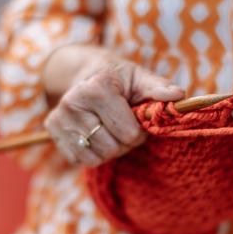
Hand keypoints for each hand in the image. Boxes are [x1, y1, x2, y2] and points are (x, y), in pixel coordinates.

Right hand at [44, 48, 184, 166]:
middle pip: (112, 148)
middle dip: (125, 143)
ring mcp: (59, 118)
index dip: (140, 132)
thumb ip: (159, 88)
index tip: (138, 119)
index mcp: (97, 88)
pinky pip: (80, 159)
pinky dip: (93, 152)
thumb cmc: (119, 78)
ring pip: (96, 157)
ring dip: (110, 150)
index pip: (128, 133)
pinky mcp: (52, 131)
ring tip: (111, 130)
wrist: (86, 73)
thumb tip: (180, 96)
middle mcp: (73, 103)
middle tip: (125, 127)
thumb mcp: (140, 78)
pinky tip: (95, 134)